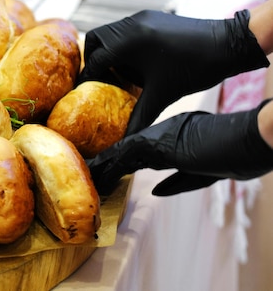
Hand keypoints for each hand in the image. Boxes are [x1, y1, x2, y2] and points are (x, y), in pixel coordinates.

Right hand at [79, 9, 268, 134]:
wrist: (228, 44)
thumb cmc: (196, 68)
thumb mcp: (163, 95)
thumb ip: (138, 117)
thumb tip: (125, 141)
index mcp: (128, 41)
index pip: (95, 60)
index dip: (87, 78)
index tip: (84, 92)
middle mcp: (131, 24)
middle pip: (96, 39)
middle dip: (93, 60)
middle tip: (99, 81)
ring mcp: (142, 18)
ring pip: (111, 33)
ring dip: (109, 52)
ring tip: (118, 74)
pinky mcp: (152, 17)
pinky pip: (127, 30)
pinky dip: (124, 46)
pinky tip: (136, 64)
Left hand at [87, 100, 272, 195]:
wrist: (242, 140)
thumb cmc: (229, 155)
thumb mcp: (202, 174)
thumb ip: (178, 182)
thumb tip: (155, 191)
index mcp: (170, 139)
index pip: (139, 152)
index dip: (121, 162)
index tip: (106, 171)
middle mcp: (159, 135)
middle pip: (125, 151)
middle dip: (107, 163)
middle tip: (88, 172)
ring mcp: (155, 137)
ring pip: (121, 152)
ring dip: (103, 165)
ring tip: (85, 174)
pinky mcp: (154, 143)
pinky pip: (125, 154)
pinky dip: (109, 165)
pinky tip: (95, 171)